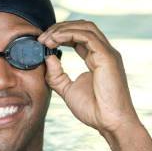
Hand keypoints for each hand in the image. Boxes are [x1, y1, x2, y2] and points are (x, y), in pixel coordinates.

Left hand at [38, 20, 139, 136]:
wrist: (109, 123)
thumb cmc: (94, 110)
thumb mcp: (68, 90)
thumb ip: (56, 75)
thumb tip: (47, 57)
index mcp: (97, 58)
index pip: (79, 37)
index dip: (60, 35)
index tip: (43, 42)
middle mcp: (103, 52)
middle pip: (82, 27)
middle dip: (60, 28)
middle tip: (42, 38)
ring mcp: (107, 53)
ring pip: (85, 27)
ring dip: (62, 29)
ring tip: (46, 39)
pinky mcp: (107, 57)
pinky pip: (87, 36)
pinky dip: (69, 34)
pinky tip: (55, 40)